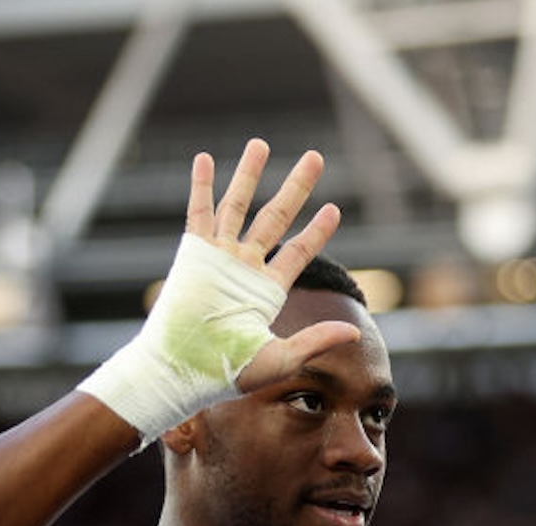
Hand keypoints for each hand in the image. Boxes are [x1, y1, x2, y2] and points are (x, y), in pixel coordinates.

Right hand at [75, 138, 355, 442]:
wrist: (181, 369)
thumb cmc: (224, 370)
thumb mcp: (278, 358)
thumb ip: (315, 340)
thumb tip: (353, 331)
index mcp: (266, 289)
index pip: (298, 251)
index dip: (317, 231)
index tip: (334, 209)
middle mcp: (244, 267)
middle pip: (276, 216)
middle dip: (296, 187)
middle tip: (315, 157)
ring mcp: (218, 256)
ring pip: (238, 205)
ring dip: (249, 175)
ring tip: (260, 144)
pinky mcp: (193, 253)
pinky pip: (199, 212)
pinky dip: (201, 185)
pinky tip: (205, 158)